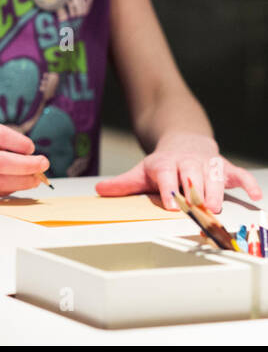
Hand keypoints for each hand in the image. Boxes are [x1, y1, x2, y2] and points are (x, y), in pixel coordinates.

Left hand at [96, 131, 262, 212]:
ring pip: (214, 176)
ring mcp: (208, 164)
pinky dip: (248, 183)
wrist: (184, 143)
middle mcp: (188, 163)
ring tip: (216, 208)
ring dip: (216, 191)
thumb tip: (99, 190)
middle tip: (197, 208)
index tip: (171, 205)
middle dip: (194, 191)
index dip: (169, 189)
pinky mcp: (225, 168)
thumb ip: (123, 184)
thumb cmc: (162, 165)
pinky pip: (239, 174)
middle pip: (192, 175)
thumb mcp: (141, 172)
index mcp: (165, 164)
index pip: (166, 175)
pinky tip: (255, 196)